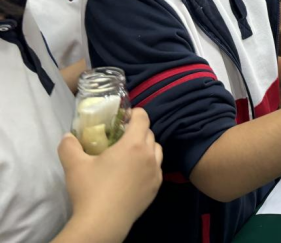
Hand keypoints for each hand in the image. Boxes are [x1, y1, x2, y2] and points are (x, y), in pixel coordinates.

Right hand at [59, 108, 162, 238]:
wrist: (103, 223)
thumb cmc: (90, 190)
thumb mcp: (74, 165)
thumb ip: (69, 146)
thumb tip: (68, 136)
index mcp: (133, 144)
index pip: (143, 118)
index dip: (134, 114)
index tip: (124, 118)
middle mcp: (149, 155)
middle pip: (149, 133)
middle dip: (138, 130)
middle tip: (122, 137)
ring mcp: (155, 172)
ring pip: (156, 150)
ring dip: (146, 147)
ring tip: (130, 154)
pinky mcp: (156, 187)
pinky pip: (157, 168)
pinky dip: (149, 165)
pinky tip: (135, 173)